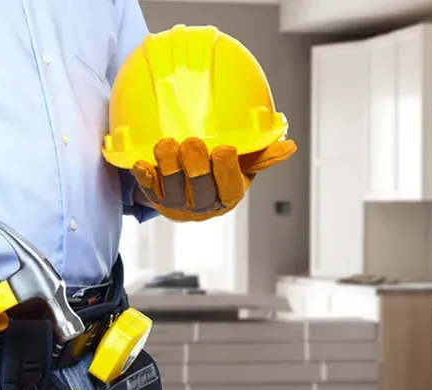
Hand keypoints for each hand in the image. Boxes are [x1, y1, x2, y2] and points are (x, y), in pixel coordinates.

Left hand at [132, 137, 296, 220]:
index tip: (224, 149)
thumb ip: (262, 157)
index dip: (226, 170)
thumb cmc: (218, 175)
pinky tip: (142, 164)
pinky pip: (147, 189)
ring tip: (167, 144)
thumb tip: (289, 146)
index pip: (229, 188)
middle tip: (192, 142)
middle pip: (200, 189)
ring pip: (171, 188)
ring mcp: (177, 204)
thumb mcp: (242, 167)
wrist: (186, 193)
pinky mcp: (155, 200)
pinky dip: (144, 176)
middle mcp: (203, 205)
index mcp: (227, 197)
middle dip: (195, 166)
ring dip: (168, 165)